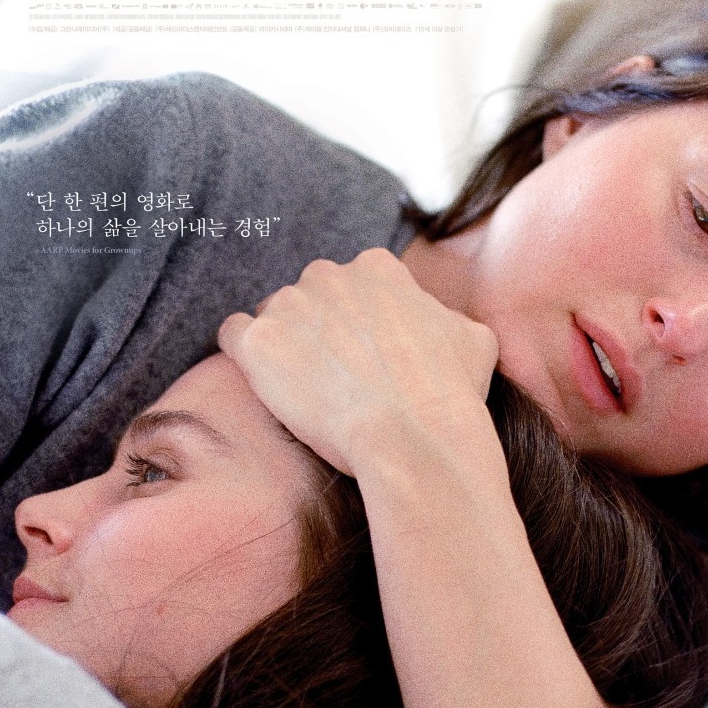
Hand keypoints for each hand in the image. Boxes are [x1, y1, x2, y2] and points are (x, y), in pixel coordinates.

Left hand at [218, 249, 497, 474]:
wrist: (413, 439)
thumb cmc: (450, 396)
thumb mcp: (473, 340)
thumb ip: (444, 318)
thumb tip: (439, 325)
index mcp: (378, 268)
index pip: (351, 287)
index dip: (355, 326)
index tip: (362, 360)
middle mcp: (328, 274)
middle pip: (308, 299)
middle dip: (316, 334)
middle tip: (333, 381)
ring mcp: (288, 304)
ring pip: (272, 318)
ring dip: (284, 350)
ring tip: (306, 394)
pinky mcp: (256, 342)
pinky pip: (234, 337)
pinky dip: (247, 359)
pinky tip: (270, 388)